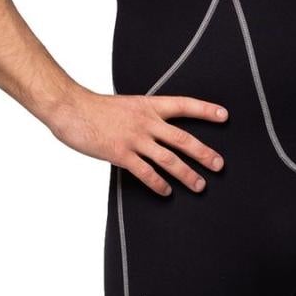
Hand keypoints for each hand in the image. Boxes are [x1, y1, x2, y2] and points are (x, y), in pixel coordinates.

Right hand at [50, 89, 227, 195]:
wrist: (70, 108)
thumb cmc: (94, 108)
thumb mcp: (126, 105)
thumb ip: (143, 117)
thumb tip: (156, 130)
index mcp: (148, 106)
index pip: (183, 105)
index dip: (205, 110)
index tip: (224, 115)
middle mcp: (145, 122)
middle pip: (183, 138)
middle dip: (204, 153)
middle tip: (219, 165)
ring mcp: (134, 138)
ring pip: (168, 159)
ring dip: (186, 174)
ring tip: (199, 185)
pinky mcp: (120, 154)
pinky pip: (145, 172)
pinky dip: (158, 183)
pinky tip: (166, 191)